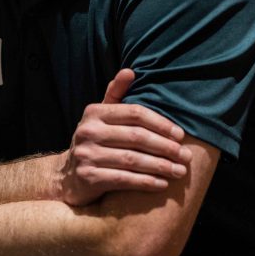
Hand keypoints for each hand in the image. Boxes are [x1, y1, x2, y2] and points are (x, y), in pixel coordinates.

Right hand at [58, 69, 191, 205]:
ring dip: (161, 166)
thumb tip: (130, 71)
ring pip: (133, 159)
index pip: (134, 113)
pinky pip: (124, 179)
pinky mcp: (88, 177)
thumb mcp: (101, 116)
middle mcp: (87, 131)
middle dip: (165, 147)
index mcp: (94, 112)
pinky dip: (146, 182)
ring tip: (180, 171)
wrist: (68, 176)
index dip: (160, 123)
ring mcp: (86, 154)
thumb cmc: (95, 141)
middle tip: (186, 156)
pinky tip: (162, 184)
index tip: (180, 135)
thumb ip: (116, 94)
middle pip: (136, 136)